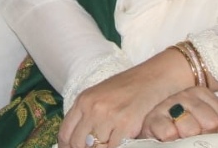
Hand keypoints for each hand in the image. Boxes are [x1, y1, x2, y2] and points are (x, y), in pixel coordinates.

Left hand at [58, 51, 190, 147]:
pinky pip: (115, 147)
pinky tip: (123, 141)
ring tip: (111, 141)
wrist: (152, 77)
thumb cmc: (127, 88)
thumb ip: (88, 115)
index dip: (68, 147)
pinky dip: (118, 147)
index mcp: (83, 100)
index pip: (65, 133)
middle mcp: (92, 108)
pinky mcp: (126, 124)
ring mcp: (108, 116)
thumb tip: (81, 140)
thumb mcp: (100, 96)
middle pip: (78, 143)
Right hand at [140, 87, 217, 141]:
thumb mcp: (209, 116)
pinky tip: (171, 138)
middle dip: (206, 133)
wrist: (156, 126)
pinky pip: (169, 133)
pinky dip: (171, 138)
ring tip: (185, 137)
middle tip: (199, 135)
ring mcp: (167, 106)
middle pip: (211, 123)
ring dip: (189, 137)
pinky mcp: (152, 120)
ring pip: (191, 128)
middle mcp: (185, 96)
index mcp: (201, 93)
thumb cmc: (187, 123)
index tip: (214, 131)